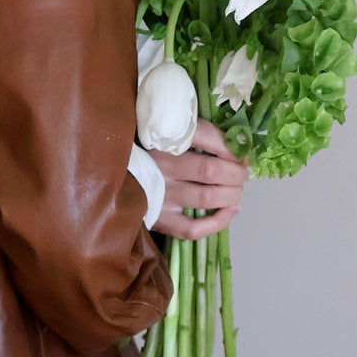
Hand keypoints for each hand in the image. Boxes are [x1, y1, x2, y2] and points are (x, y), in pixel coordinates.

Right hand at [150, 118, 250, 239]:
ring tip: (238, 188)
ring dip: (232, 194)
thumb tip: (238, 141)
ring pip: (207, 198)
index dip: (230, 145)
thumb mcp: (165, 128)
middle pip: (212, 171)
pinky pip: (193, 228)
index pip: (205, 137)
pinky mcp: (160, 219)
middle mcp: (161, 167)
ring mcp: (161, 196)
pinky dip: (218, 221)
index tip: (241, 149)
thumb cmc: (145, 145)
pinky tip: (231, 210)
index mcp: (161, 138)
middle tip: (243, 171)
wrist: (113, 170)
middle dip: (237, 172)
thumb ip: (196, 130)